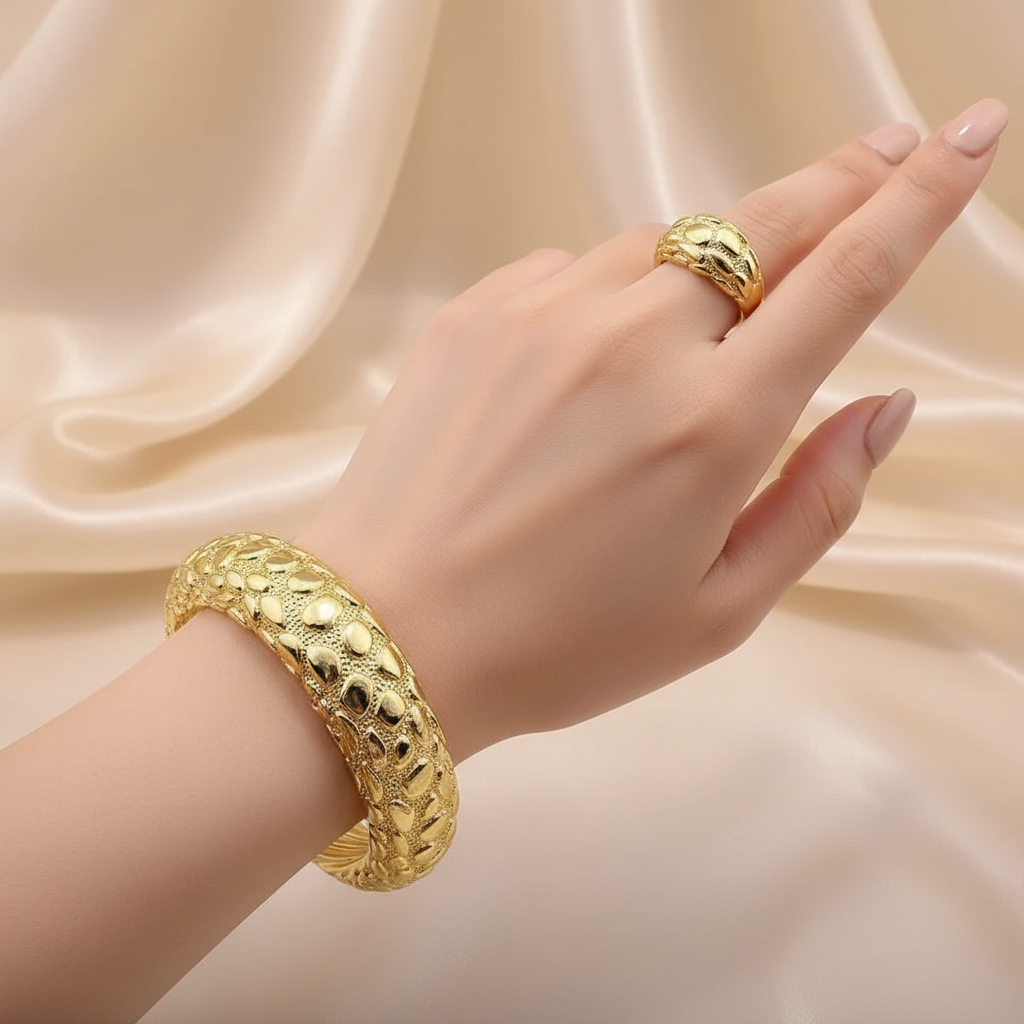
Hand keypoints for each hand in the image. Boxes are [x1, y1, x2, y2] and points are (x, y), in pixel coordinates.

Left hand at [298, 99, 1006, 762]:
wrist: (389, 630)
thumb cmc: (559, 645)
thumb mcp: (719, 612)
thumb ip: (817, 503)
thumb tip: (884, 407)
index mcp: (714, 423)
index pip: (846, 277)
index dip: (921, 200)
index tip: (968, 139)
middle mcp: (637, 341)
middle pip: (766, 225)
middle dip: (840, 182)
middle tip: (888, 147)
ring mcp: (547, 311)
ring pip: (666, 245)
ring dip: (709, 262)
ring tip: (704, 320)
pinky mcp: (478, 310)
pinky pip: (574, 270)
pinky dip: (608, 295)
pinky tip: (591, 358)